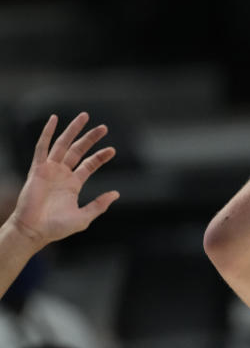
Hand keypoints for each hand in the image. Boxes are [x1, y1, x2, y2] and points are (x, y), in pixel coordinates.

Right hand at [8, 112, 117, 246]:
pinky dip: (47, 133)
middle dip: (90, 138)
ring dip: (73, 130)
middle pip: (79, 150)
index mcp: (73, 184)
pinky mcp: (38, 169)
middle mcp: (62, 174)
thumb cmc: (57, 227)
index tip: (112, 149)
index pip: (89, 164)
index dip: (100, 156)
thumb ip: (100, 204)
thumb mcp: (84, 217)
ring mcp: (50, 170)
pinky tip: (54, 120)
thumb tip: (116, 193)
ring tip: (85, 116)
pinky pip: (42, 147)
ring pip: (63, 144)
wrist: (35, 230)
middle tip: (104, 127)